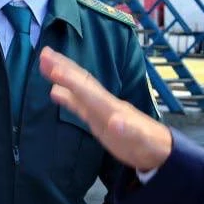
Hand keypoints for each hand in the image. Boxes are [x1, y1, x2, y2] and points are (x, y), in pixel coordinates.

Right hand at [39, 47, 171, 173]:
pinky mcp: (98, 119)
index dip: (70, 80)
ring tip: (45, 62)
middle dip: (64, 68)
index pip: (88, 91)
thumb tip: (115, 123)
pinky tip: (54, 91)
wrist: (159, 150)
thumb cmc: (150, 145)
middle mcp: (104, 103)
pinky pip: (79, 104)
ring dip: (63, 75)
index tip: (52, 68)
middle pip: (81, 82)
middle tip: (44, 53)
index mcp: (112, 108)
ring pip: (78, 88)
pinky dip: (66, 96)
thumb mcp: (141, 140)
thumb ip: (129, 131)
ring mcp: (101, 110)